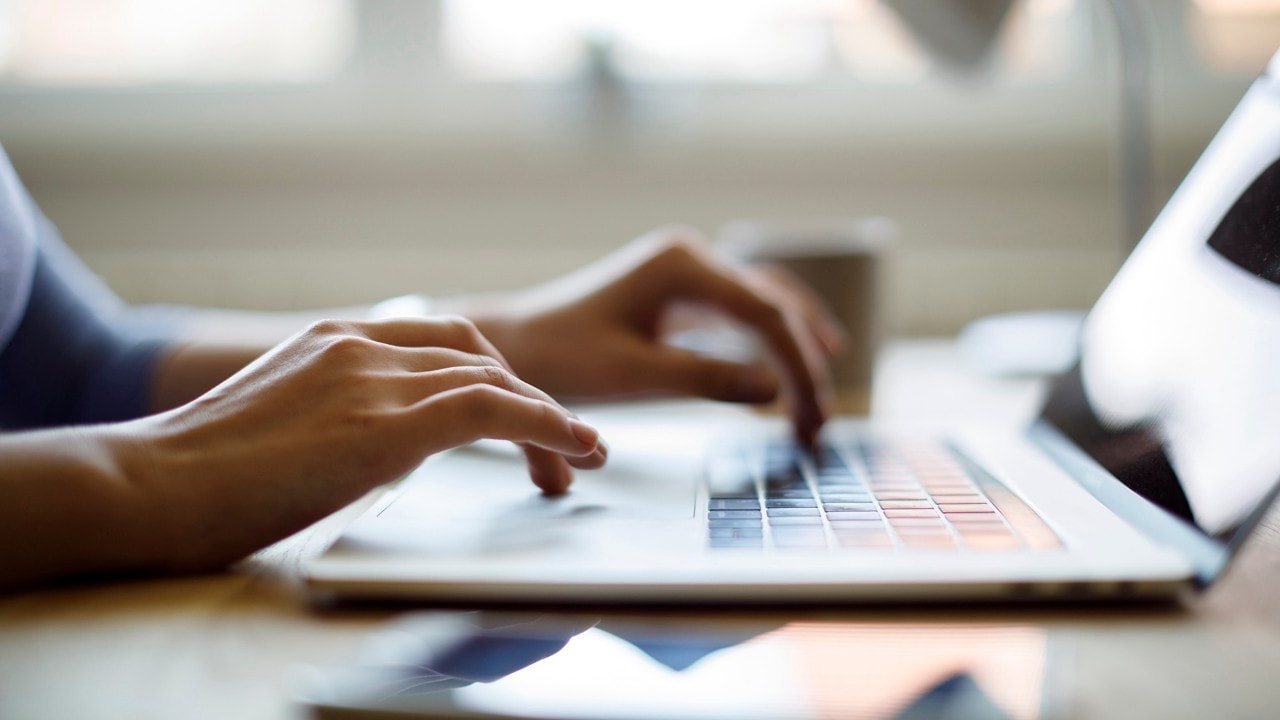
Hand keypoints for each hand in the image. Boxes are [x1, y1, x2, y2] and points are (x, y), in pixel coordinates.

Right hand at [110, 317, 604, 571]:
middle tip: (560, 452)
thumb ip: (338, 418)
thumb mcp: (282, 426)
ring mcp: (370, 378)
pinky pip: (491, 409)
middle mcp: (359, 345)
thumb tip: (380, 448)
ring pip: (494, 378)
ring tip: (579, 461)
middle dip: (528, 399)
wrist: (145, 487)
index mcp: (334, 340)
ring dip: (549, 420)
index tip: (521, 420)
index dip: (495, 379)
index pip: (441, 342)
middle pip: (476, 354)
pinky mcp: (382, 424)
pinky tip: (572, 448)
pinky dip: (544, 424)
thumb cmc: (198, 478)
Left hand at [469, 227, 842, 445]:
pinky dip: (772, 343)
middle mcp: (691, 257)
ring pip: (767, 303)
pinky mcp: (682, 293)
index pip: (765, 314)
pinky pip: (744, 313)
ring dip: (797, 350)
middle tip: (821, 422)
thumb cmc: (562, 356)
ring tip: (820, 402)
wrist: (516, 344)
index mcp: (681, 265)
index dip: (799, 367)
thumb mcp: (632, 375)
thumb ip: (704, 379)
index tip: (812, 418)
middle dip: (805, 362)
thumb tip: (775, 391)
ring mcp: (688, 272)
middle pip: (775, 304)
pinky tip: (792, 372)